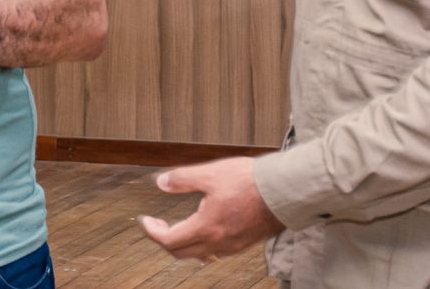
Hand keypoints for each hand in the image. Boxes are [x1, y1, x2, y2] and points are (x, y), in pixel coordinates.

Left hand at [139, 157, 284, 260]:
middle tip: (158, 224)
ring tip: (179, 226)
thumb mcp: (211, 174)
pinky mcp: (243, 244)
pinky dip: (202, 244)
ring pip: (198, 254)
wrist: (283, 191)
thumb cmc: (251, 182)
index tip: (146, 221)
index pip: (169, 240)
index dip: (152, 231)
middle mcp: (217, 243)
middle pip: (181, 252)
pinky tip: (205, 230)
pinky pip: (215, 252)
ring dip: (183, 244)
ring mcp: (231, 246)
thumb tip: (162, 183)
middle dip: (165, 239)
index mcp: (206, 228)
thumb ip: (183, 179)